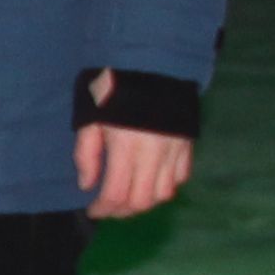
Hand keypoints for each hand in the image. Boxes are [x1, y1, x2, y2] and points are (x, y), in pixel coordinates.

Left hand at [72, 70, 195, 219]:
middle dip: (123, 211)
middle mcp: (154, 153)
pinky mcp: (187, 143)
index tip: (93, 210)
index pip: (116, 193)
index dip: (103, 208)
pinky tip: (151, 182)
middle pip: (142, 200)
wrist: (152, 63)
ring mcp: (174, 149)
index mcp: (126, 147)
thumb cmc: (114, 88)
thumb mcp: (91, 117)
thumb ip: (87, 153)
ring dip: (145, 202)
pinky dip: (166, 186)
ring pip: (164, 193)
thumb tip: (87, 184)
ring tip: (129, 198)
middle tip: (109, 209)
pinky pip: (181, 177)